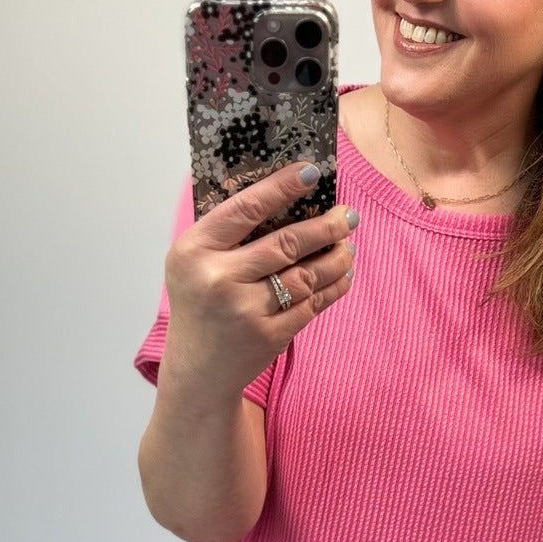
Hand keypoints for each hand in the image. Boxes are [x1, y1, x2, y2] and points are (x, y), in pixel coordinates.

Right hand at [162, 161, 357, 400]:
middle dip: (326, 226)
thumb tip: (283, 188)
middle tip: (349, 215)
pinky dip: (334, 286)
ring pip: (306, 275)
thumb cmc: (200, 302)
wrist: (198, 370)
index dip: (282, 187)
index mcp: (194, 250)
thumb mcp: (193, 260)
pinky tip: (344, 274)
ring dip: (336, 257)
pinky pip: (312, 304)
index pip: (246, 208)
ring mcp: (245, 311)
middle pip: (286, 243)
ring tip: (348, 245)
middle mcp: (218, 279)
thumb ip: (226, 229)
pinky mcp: (269, 336)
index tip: (312, 172)